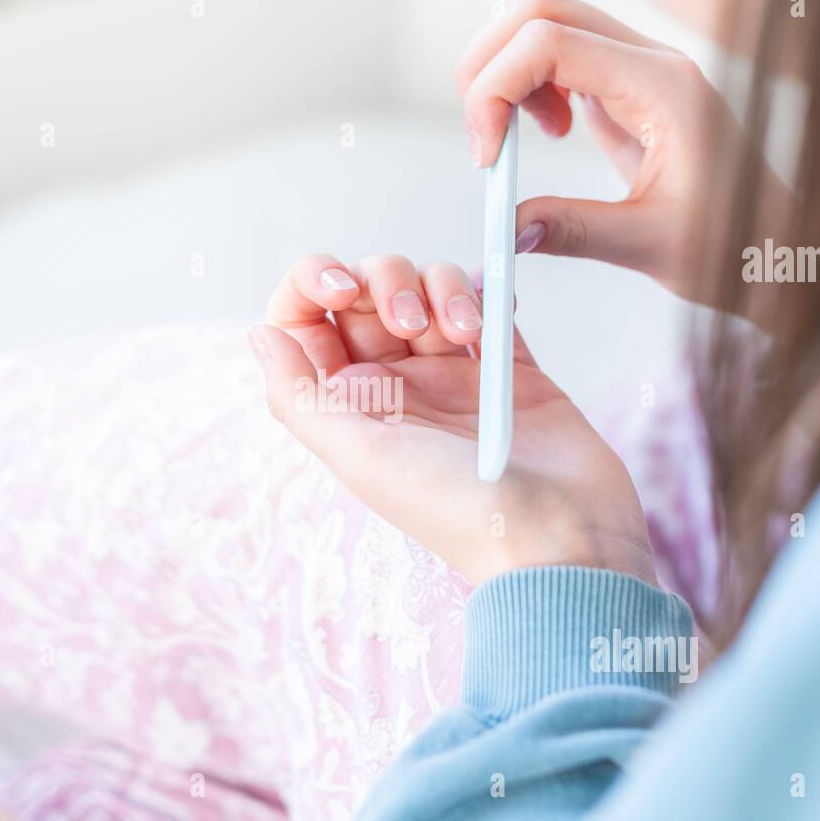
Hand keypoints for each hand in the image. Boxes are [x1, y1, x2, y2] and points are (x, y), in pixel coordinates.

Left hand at [250, 253, 656, 588]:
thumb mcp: (361, 458)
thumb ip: (300, 396)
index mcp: (352, 404)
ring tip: (469, 334)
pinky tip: (494, 311)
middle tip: (414, 323)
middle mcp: (398, 384)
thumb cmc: (457, 511)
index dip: (316, 282)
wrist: (559, 539)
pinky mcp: (510, 366)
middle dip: (389, 281)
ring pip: (431, 287)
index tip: (345, 287)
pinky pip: (490, 302)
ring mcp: (455, 372)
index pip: (308, 320)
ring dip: (445, 288)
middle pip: (371, 290)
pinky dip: (489, 291)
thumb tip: (260, 334)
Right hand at [458, 0, 791, 320]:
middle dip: (489, 64)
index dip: (497, 90)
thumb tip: (510, 229)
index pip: (551, 42)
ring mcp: (640, 67)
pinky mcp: (629, 87)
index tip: (488, 157)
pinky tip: (550, 131)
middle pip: (542, 8)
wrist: (776, 244)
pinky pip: (564, 53)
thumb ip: (575, 231)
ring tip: (519, 137)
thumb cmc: (734, 244)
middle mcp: (652, 61)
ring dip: (507, 72)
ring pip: (548, 21)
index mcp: (663, 87)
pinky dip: (531, 85)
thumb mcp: (652, 245)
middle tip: (485, 137)